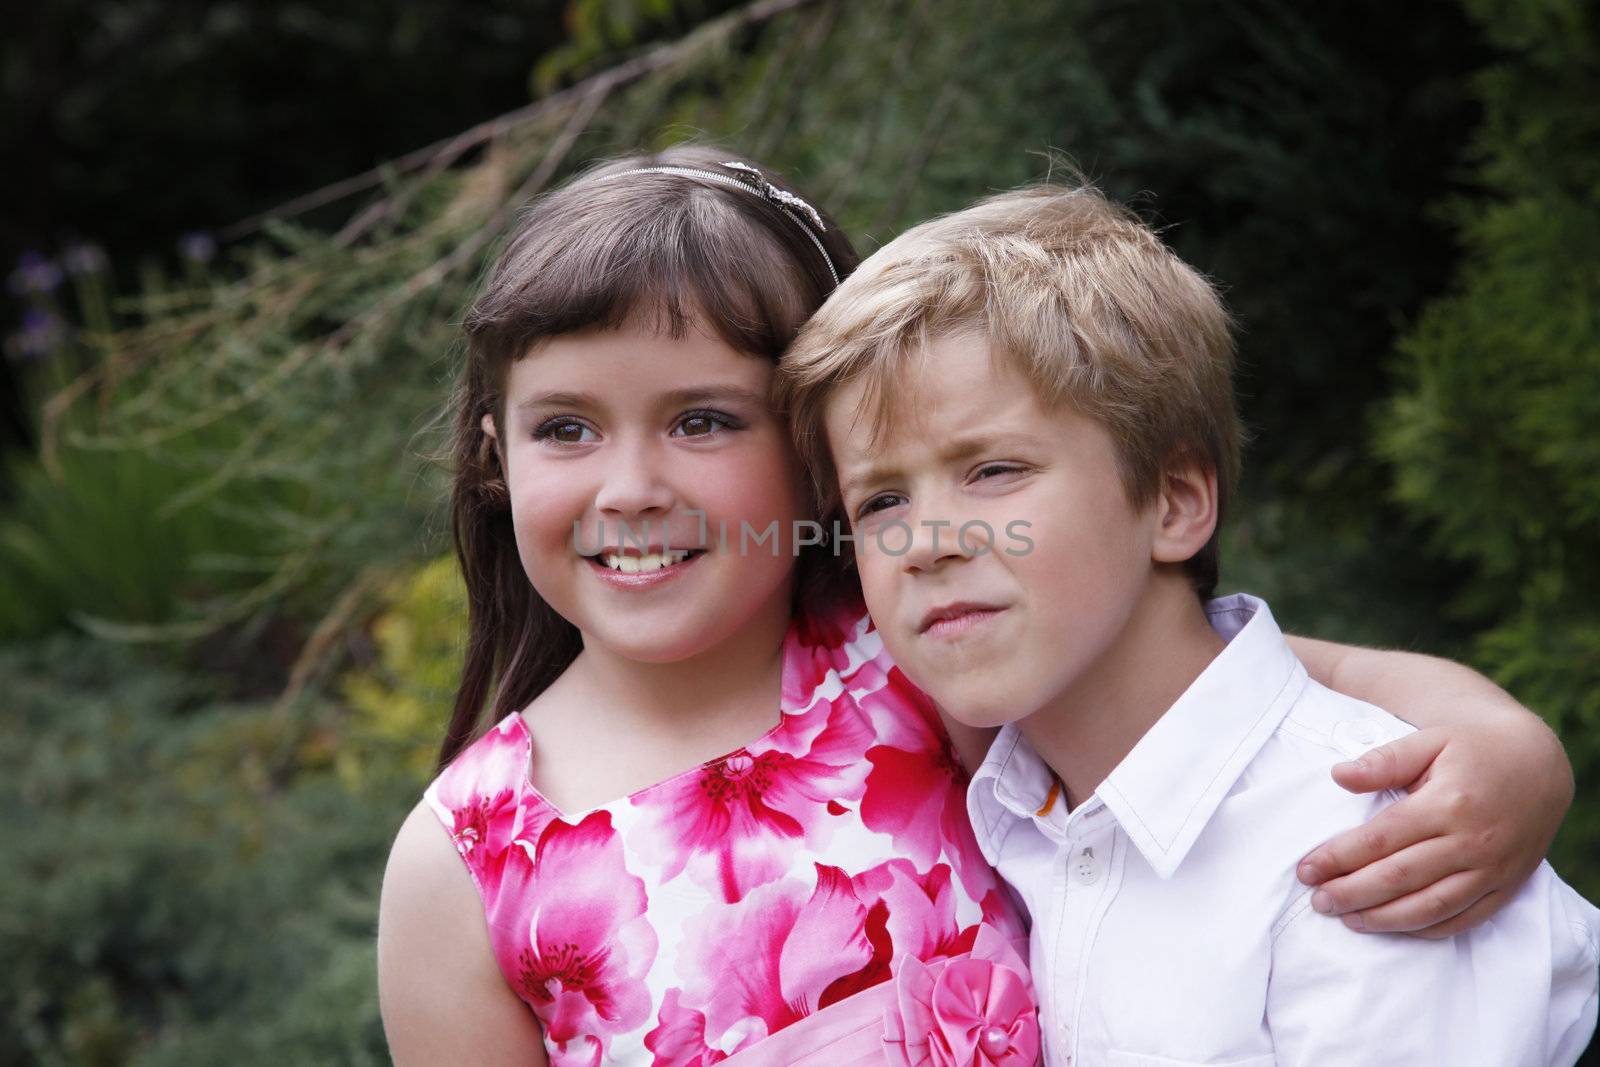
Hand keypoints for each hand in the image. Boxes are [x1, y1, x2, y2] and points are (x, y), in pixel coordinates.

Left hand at [1293, 723, 1570, 938]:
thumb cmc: (1472, 749)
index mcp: (1447, 804)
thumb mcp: (1429, 740)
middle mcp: (1471, 842)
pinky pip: (1462, 919)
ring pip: (1429, 907)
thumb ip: (1383, 760)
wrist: (1539, 766)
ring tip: (1346, 918)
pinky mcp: (1505, 887)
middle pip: (1398, 878)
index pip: (1380, 840)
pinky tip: (1393, 926)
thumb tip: (1338, 776)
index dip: (1338, 858)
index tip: (1306, 870)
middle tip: (1317, 901)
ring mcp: (1491, 870)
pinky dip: (1425, 929)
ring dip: (1383, 919)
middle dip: (1351, 893)